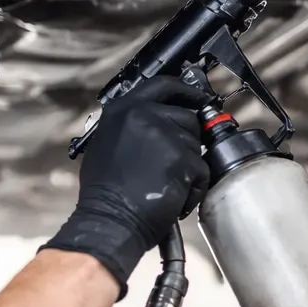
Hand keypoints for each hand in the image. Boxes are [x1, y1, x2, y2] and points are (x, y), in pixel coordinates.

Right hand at [42, 76, 211, 295]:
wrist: (109, 220)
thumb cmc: (105, 192)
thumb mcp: (108, 142)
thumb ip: (133, 125)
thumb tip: (158, 120)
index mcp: (124, 109)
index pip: (164, 85)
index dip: (186, 92)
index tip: (198, 98)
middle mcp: (143, 115)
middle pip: (188, 117)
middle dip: (187, 141)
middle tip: (175, 163)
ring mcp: (164, 135)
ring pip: (196, 145)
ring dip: (188, 167)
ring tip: (165, 184)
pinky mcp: (182, 158)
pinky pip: (202, 170)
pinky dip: (193, 187)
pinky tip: (174, 197)